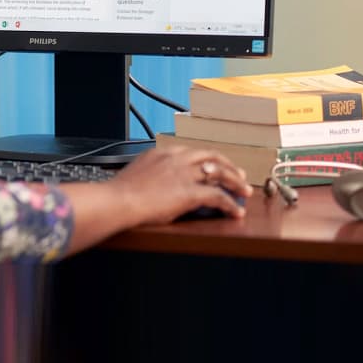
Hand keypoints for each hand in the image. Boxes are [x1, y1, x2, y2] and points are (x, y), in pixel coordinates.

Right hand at [61, 145, 251, 253]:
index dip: (210, 159)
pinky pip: (218, 196)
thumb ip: (154, 172)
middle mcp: (177, 158)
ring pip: (220, 173)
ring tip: (245, 192)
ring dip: (236, 183)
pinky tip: (236, 211)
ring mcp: (185, 174)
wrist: (117, 201)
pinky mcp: (190, 192)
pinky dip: (230, 204)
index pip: (194, 151)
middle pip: (212, 157)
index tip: (216, 165)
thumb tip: (161, 182)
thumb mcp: (139, 172)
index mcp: (164, 153)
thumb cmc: (121, 192)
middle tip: (239, 175)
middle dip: (229, 166)